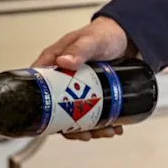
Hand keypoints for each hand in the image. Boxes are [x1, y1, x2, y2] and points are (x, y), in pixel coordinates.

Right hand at [32, 17, 134, 140]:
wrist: (129, 37)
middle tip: (86, 134)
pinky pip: (90, 115)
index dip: (42, 110)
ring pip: (74, 117)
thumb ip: (79, 50)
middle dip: (72, 128)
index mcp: (52, 65)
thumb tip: (64, 62)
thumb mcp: (91, 40)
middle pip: (57, 111)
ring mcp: (76, 91)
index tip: (54, 124)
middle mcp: (61, 81)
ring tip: (106, 131)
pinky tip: (113, 127)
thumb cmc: (105, 33)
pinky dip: (101, 124)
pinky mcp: (90, 96)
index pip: (38, 90)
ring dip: (89, 129)